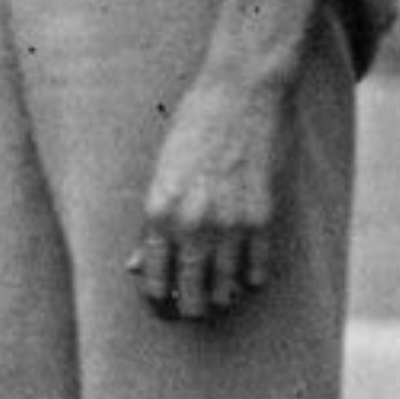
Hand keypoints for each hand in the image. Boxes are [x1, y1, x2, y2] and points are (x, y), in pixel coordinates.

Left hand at [132, 69, 285, 322]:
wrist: (243, 91)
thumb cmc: (196, 124)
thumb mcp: (162, 170)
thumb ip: (151, 222)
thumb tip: (137, 264)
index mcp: (159, 212)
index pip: (154, 282)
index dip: (159, 301)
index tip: (166, 303)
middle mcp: (192, 224)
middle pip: (191, 296)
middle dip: (192, 307)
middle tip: (196, 305)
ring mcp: (230, 224)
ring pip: (226, 289)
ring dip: (224, 296)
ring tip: (223, 293)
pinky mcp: (263, 217)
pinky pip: (258, 269)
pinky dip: (253, 277)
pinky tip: (249, 273)